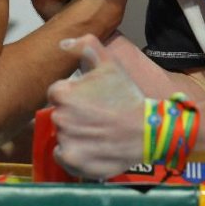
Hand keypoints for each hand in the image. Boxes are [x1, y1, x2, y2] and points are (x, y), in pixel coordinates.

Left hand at [47, 34, 144, 178]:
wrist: (147, 130)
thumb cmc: (127, 95)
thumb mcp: (109, 64)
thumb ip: (85, 46)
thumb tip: (62, 44)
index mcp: (63, 93)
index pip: (57, 94)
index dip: (73, 96)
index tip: (90, 101)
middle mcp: (59, 117)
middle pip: (59, 115)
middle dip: (73, 115)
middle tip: (96, 117)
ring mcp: (65, 141)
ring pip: (62, 135)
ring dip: (74, 134)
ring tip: (97, 132)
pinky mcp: (72, 162)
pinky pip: (63, 156)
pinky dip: (73, 153)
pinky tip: (91, 147)